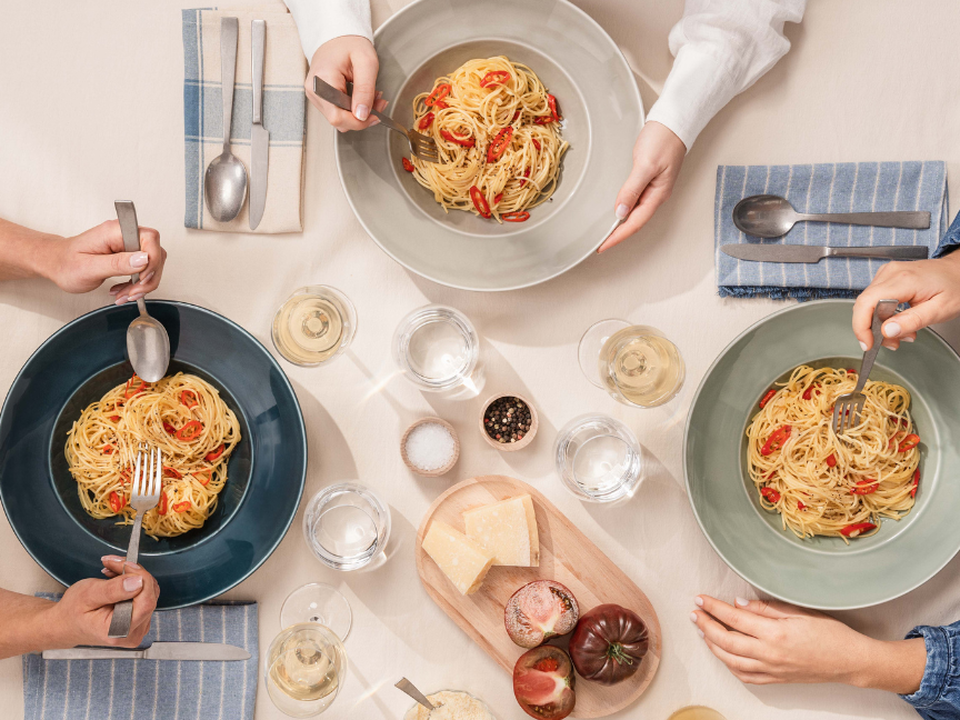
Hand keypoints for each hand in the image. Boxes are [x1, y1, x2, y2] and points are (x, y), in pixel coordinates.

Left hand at [46, 220, 165, 302]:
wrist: (56, 264)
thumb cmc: (65, 264)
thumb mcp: (89, 268)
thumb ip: (117, 263)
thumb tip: (144, 259)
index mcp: (114, 231)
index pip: (150, 238)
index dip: (152, 259)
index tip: (141, 278)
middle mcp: (124, 235)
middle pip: (156, 253)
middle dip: (147, 278)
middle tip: (132, 291)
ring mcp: (127, 244)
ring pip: (153, 263)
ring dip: (143, 284)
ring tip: (125, 294)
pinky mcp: (128, 254)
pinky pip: (145, 268)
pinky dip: (138, 284)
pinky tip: (124, 289)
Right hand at [49, 556, 159, 648]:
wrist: (65, 624)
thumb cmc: (71, 613)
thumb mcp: (87, 596)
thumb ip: (113, 590)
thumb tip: (138, 582)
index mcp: (120, 631)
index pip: (147, 601)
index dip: (141, 577)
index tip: (125, 564)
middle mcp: (133, 632)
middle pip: (149, 594)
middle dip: (132, 573)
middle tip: (112, 563)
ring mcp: (138, 627)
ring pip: (148, 591)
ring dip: (132, 576)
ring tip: (110, 571)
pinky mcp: (139, 619)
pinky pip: (144, 595)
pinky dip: (132, 582)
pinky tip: (116, 579)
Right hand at [306, 36, 387, 131]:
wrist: (338, 37)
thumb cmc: (350, 44)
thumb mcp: (366, 63)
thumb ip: (365, 90)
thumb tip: (362, 115)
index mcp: (322, 81)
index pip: (337, 117)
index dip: (358, 122)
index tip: (376, 116)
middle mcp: (314, 91)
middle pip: (338, 121)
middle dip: (362, 117)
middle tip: (378, 103)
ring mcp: (315, 96)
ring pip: (340, 119)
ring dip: (359, 113)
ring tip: (371, 96)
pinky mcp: (320, 98)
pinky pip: (338, 112)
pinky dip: (353, 108)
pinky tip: (360, 97)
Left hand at [598, 121, 685, 252]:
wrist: (674, 121)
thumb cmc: (663, 140)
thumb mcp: (646, 165)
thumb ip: (632, 189)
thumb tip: (621, 211)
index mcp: (657, 195)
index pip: (634, 223)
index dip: (618, 237)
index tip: (603, 246)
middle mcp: (656, 195)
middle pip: (635, 222)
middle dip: (618, 235)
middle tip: (600, 244)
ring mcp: (653, 188)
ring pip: (635, 212)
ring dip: (620, 224)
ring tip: (605, 233)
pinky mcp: (648, 179)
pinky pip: (635, 200)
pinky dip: (623, 209)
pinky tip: (616, 211)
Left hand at [691, 595, 924, 693]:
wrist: (851, 662)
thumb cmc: (831, 633)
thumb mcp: (800, 612)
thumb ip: (766, 608)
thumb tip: (738, 603)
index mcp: (775, 633)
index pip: (734, 618)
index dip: (713, 607)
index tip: (700, 599)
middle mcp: (770, 654)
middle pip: (726, 641)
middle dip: (706, 625)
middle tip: (695, 613)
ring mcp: (772, 670)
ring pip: (731, 661)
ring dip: (713, 646)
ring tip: (704, 631)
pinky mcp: (776, 679)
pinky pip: (745, 675)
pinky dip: (729, 665)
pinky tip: (724, 654)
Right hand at [853, 251, 959, 350]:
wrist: (959, 271)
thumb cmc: (955, 287)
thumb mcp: (940, 310)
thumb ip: (913, 321)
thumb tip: (887, 331)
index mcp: (904, 280)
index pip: (867, 303)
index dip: (861, 326)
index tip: (868, 344)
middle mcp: (891, 273)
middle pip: (864, 305)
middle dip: (872, 329)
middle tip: (891, 342)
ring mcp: (887, 273)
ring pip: (867, 304)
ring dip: (878, 324)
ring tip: (900, 332)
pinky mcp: (886, 277)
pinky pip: (873, 300)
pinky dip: (881, 315)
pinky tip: (897, 321)